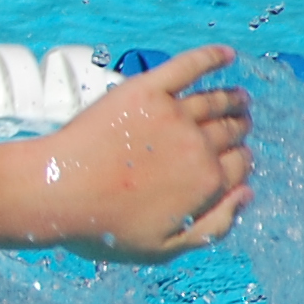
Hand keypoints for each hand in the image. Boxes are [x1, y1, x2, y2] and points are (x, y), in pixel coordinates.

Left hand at [28, 46, 252, 261]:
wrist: (55, 192)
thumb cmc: (104, 228)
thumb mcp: (164, 248)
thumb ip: (213, 226)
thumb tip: (248, 194)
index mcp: (207, 183)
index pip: (240, 165)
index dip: (240, 162)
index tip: (232, 159)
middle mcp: (197, 145)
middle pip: (231, 131)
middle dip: (238, 129)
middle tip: (238, 123)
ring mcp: (172, 114)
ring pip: (216, 100)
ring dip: (233, 98)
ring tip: (238, 98)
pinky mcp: (146, 91)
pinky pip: (187, 67)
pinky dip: (211, 58)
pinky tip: (226, 55)